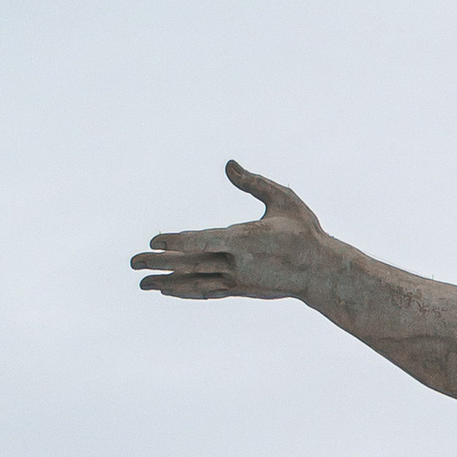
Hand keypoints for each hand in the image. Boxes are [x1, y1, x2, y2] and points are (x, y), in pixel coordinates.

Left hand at [133, 160, 330, 299]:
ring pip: (196, 282)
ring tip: (143, 284)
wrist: (323, 273)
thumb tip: (228, 165)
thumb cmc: (305, 233)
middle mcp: (238, 265)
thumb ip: (254, 183)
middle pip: (192, 264)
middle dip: (160, 264)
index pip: (204, 241)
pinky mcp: (241, 290)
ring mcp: (238, 281)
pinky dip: (186, 291)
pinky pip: (207, 291)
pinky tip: (170, 291)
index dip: (178, 241)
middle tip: (132, 263)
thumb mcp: (283, 200)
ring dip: (168, 283)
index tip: (155, 240)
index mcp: (246, 241)